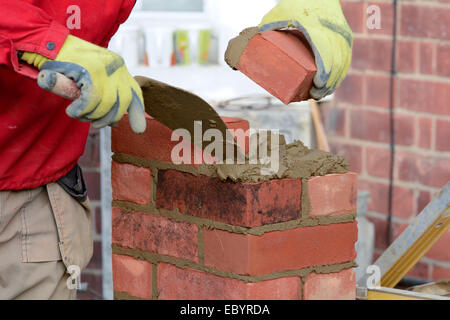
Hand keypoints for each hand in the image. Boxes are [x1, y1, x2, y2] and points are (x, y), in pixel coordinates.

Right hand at [22, 35, 145, 132]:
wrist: (49, 44)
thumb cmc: (69, 64)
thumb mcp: (94, 78)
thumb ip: (106, 94)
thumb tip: (116, 122)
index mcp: (120, 66)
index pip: (135, 92)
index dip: (137, 112)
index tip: (139, 130)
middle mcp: (116, 66)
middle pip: (123, 101)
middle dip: (111, 117)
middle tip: (97, 125)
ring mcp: (104, 68)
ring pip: (107, 103)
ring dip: (92, 115)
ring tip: (80, 115)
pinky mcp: (90, 71)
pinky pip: (91, 100)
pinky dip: (82, 110)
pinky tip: (73, 111)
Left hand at [259, 0, 352, 99]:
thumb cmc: (298, 3)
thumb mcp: (281, 11)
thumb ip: (270, 24)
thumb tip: (256, 40)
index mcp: (318, 28)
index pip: (326, 54)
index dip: (324, 72)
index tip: (317, 85)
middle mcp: (333, 33)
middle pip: (336, 63)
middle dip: (328, 83)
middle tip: (314, 95)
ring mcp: (342, 35)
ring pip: (343, 62)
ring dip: (335, 81)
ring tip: (322, 94)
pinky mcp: (345, 38)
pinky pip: (346, 58)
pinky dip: (340, 73)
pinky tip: (333, 85)